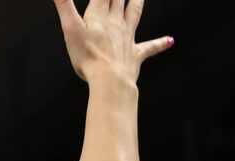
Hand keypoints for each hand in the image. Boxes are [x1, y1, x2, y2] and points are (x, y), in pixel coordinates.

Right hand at [54, 0, 172, 84]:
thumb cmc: (88, 56)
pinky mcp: (135, 54)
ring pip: (134, 13)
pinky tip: (170, 41)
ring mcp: (127, 37)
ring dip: (137, 1)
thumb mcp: (70, 29)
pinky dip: (160, 43)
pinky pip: (150, 47)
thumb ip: (64, 6)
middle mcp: (116, 22)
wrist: (110, 79)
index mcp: (99, 15)